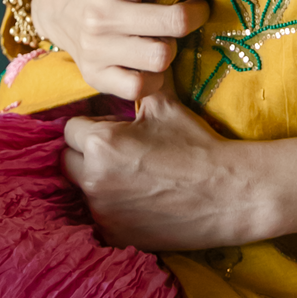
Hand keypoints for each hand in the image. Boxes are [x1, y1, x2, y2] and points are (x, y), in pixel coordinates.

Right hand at [30, 0, 212, 99]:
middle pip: (174, 22)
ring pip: (162, 57)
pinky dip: (156, 77)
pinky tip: (153, 59)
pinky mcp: (95, 75)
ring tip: (168, 33)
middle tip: (196, 8)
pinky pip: (140, 88)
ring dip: (175, 44)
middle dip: (198, 13)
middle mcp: (100, 15)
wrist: (51, 1)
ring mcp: (96, 49)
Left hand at [62, 89, 296, 250]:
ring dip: (96, 182)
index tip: (115, 130)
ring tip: (128, 178)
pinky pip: (97, 218)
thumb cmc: (196, 144)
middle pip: (68, 160)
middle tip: (118, 154)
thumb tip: (130, 61)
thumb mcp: (165, 105)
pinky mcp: (114, 236)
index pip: (72, 129)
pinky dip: (110, 211)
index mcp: (100, 143)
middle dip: (86, 155)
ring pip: (81, 190)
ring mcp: (102, 212)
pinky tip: (136, 203)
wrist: (228, 193)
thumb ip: (138, 85)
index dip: (93, 126)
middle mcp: (93, 179)